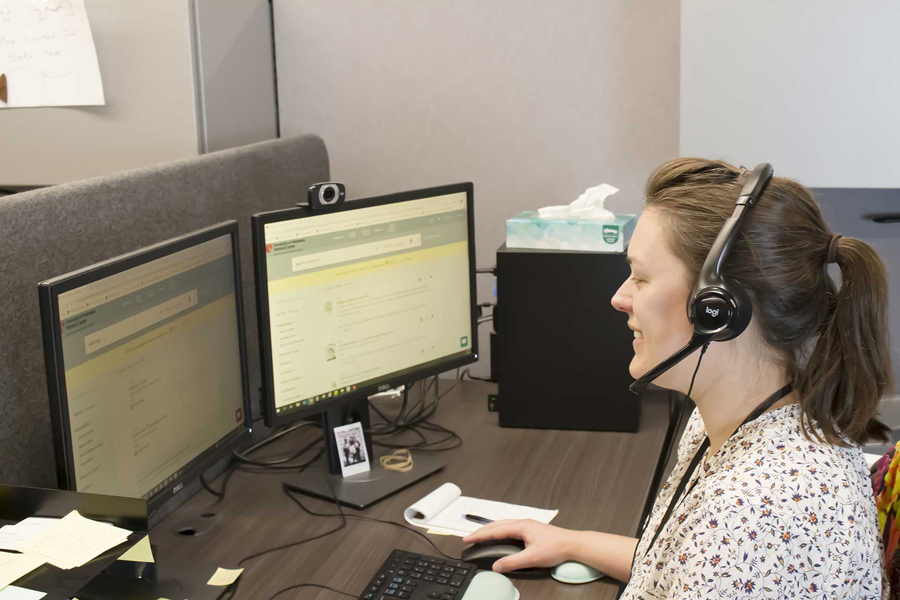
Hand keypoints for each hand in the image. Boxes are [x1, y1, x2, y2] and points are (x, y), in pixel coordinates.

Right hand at [461, 519, 576, 573]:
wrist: (572, 544)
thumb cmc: (556, 548)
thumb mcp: (531, 558)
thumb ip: (512, 562)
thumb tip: (497, 566)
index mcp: (520, 526)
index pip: (494, 530)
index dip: (479, 535)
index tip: (467, 539)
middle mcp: (522, 523)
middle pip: (496, 525)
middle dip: (482, 531)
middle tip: (469, 537)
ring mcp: (527, 525)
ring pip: (503, 525)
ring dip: (490, 530)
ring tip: (481, 535)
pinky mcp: (532, 529)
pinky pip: (510, 527)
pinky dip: (500, 531)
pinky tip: (501, 536)